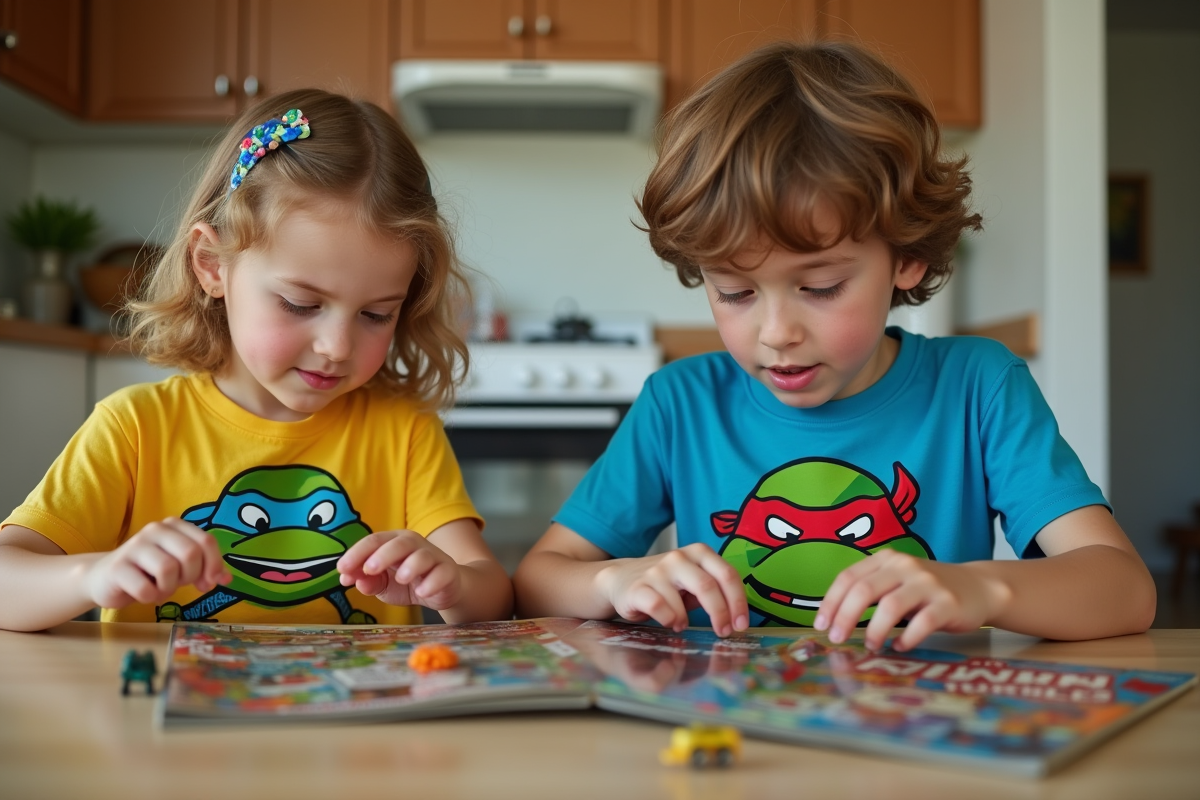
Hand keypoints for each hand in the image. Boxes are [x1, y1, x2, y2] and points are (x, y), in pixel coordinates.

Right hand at [84, 518, 229, 608]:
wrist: (104, 578)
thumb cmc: (149, 571)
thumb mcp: (181, 566)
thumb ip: (205, 568)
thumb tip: (227, 578)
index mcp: (173, 526)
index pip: (206, 542)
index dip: (214, 565)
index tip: (209, 582)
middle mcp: (154, 530)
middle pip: (190, 554)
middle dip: (190, 576)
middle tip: (179, 583)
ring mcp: (134, 547)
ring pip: (169, 569)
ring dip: (169, 588)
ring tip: (159, 588)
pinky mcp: (118, 568)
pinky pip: (146, 588)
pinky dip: (151, 597)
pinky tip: (144, 593)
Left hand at [337, 530, 462, 609]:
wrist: (442, 589)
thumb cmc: (410, 582)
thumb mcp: (384, 584)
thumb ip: (368, 580)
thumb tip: (351, 579)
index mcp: (394, 542)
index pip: (374, 541)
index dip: (357, 553)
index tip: (342, 569)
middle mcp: (414, 545)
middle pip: (399, 543)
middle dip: (382, 555)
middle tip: (369, 569)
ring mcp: (433, 557)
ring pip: (422, 555)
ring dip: (410, 565)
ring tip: (400, 579)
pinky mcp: (448, 571)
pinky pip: (442, 573)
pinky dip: (432, 582)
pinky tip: (422, 592)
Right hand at [595, 543, 748, 636]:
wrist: (620, 580)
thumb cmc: (665, 585)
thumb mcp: (694, 582)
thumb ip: (715, 592)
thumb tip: (738, 618)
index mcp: (699, 553)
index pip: (727, 575)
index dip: (738, 602)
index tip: (742, 624)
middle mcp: (679, 557)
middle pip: (709, 586)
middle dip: (721, 614)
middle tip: (723, 633)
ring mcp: (658, 570)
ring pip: (683, 599)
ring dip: (688, 619)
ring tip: (682, 625)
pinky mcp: (638, 587)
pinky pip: (660, 607)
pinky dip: (669, 620)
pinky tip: (669, 622)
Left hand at [814, 550, 1003, 651]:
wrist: (979, 588)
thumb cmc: (928, 590)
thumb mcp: (897, 581)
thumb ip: (872, 591)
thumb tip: (835, 619)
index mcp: (887, 559)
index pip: (849, 577)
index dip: (831, 602)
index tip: (821, 624)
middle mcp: (905, 566)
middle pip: (864, 590)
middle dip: (845, 617)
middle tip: (837, 639)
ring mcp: (928, 584)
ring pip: (890, 606)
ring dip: (875, 630)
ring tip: (872, 646)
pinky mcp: (948, 604)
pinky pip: (922, 623)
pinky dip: (907, 638)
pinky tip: (901, 646)